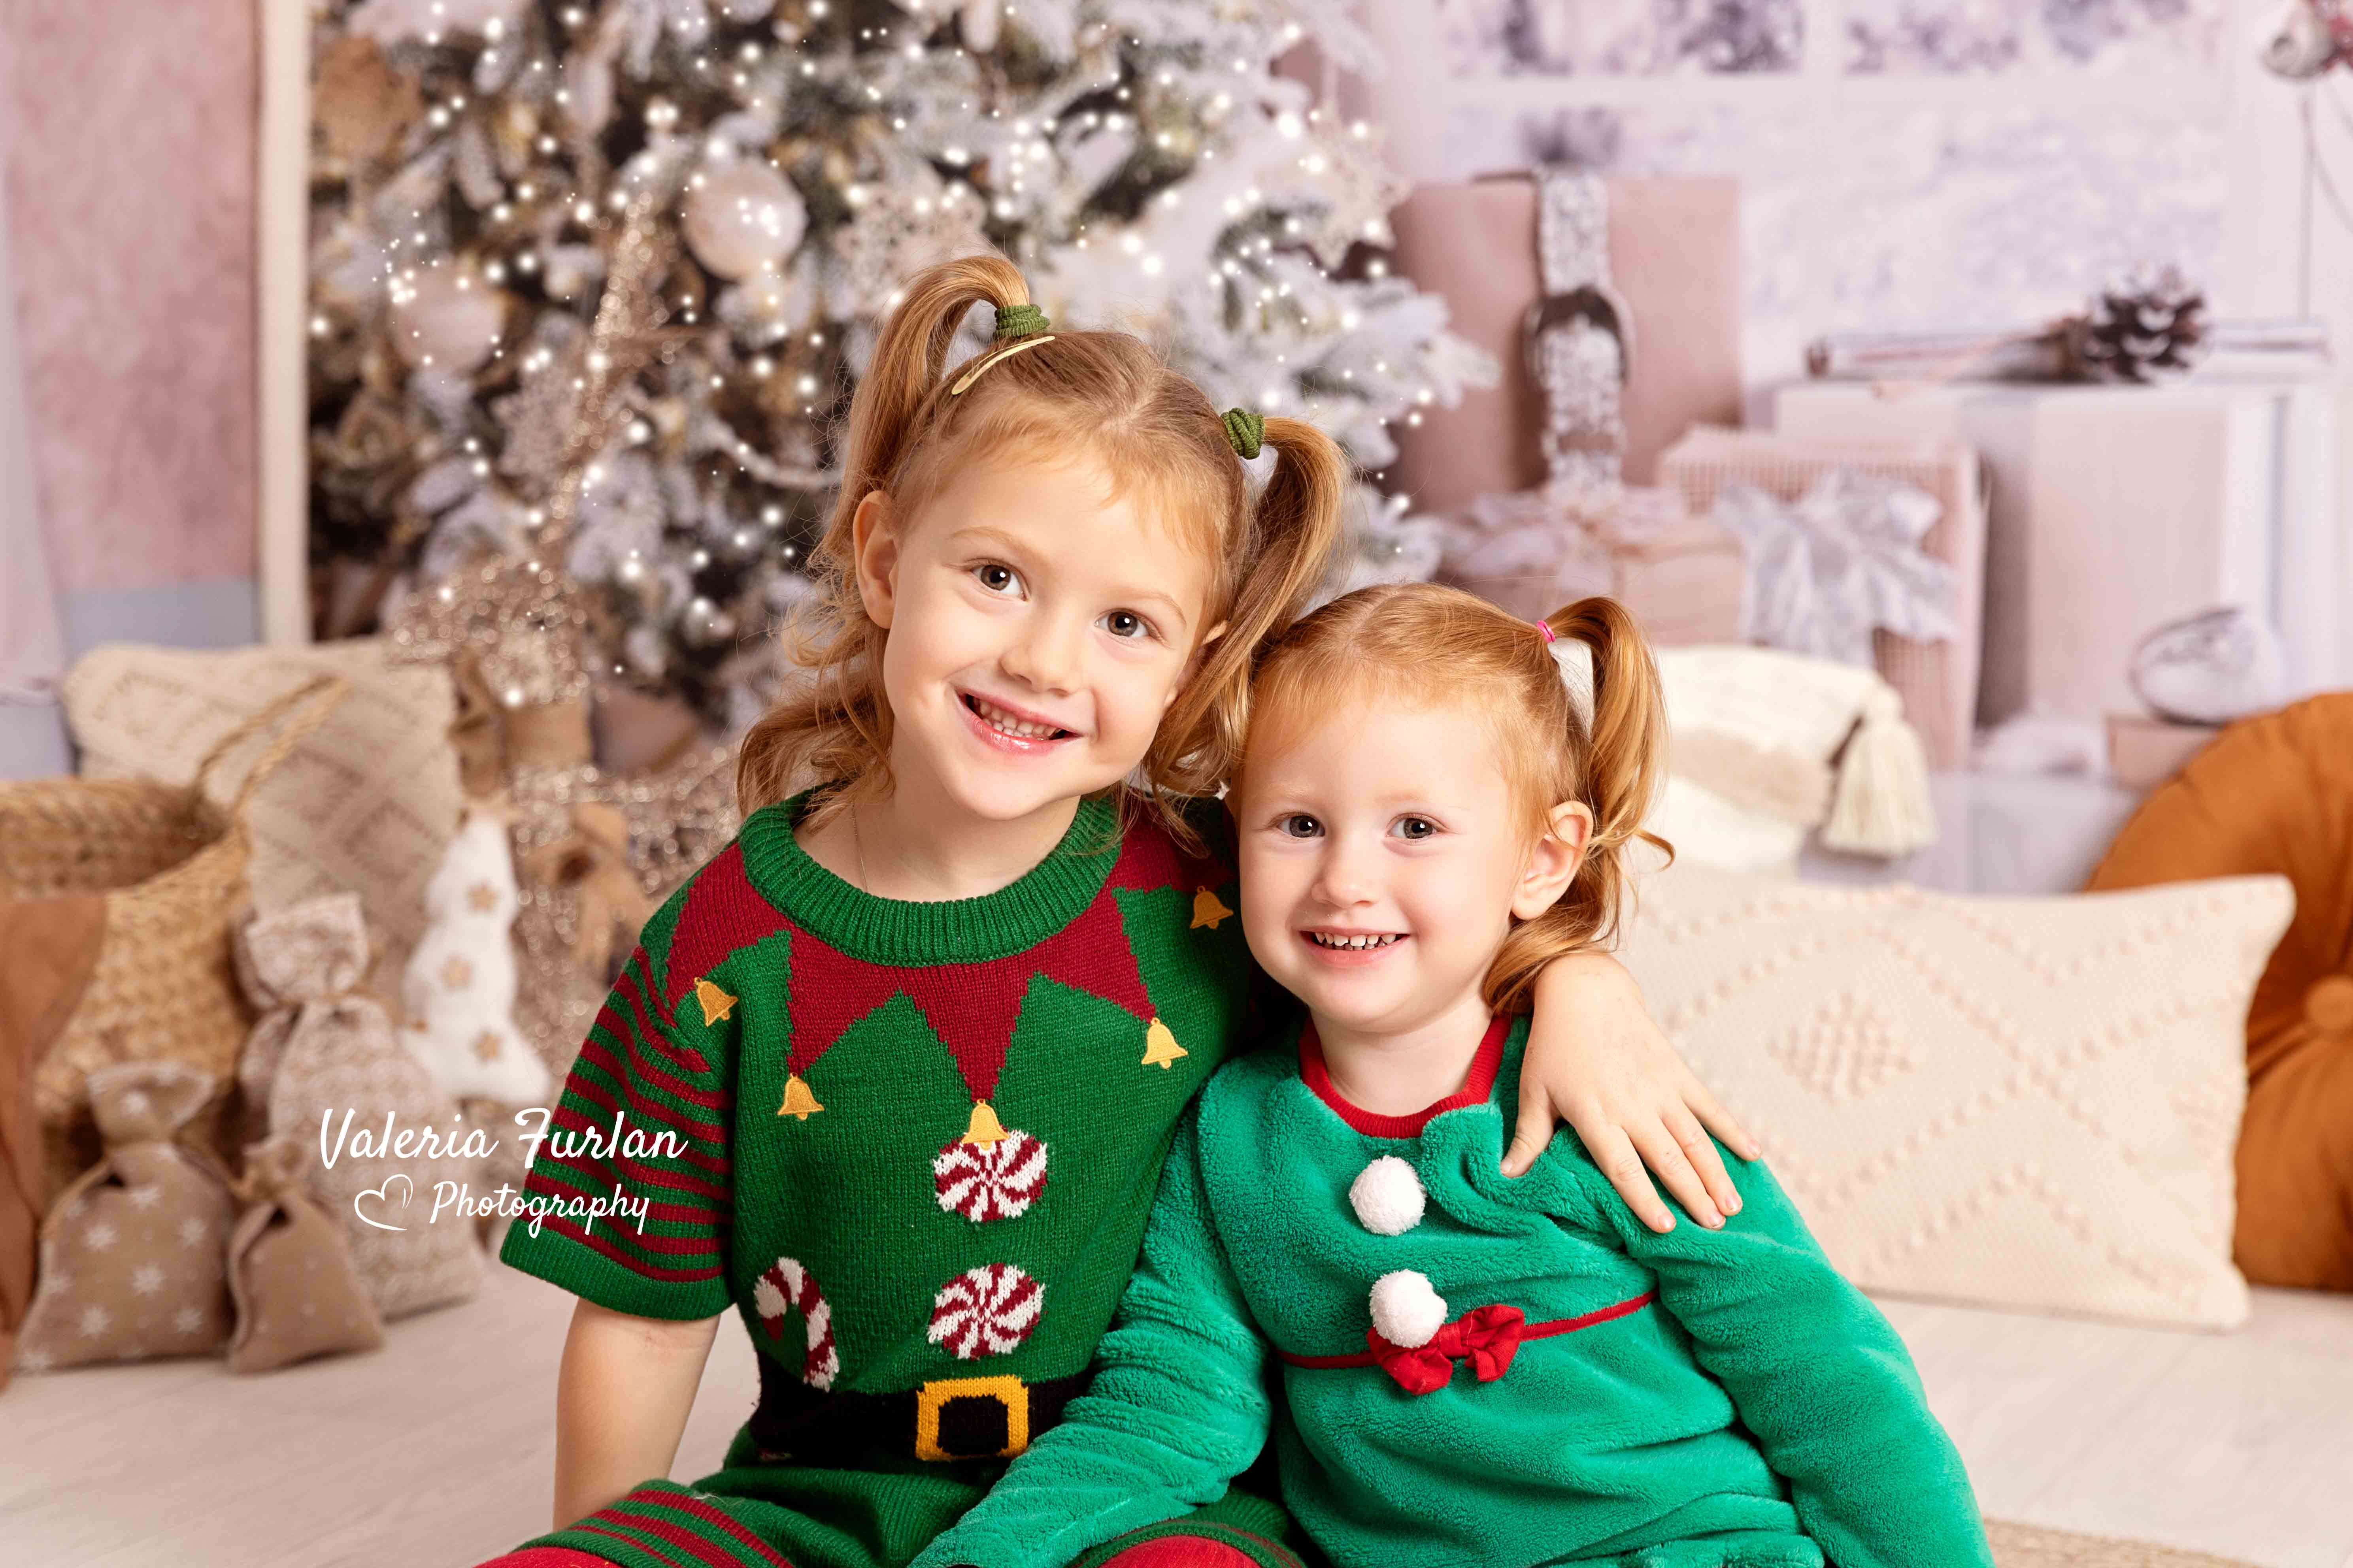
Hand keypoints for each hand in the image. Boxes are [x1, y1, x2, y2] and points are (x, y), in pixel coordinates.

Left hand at [1509, 951, 1761, 1232]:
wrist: (1585, 991)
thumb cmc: (1553, 1046)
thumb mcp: (1534, 1090)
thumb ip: (1527, 1137)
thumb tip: (1505, 1176)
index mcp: (1595, 1114)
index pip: (1622, 1166)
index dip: (1643, 1198)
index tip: (1664, 1227)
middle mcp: (1632, 1105)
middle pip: (1667, 1158)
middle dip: (1692, 1195)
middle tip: (1713, 1227)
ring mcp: (1660, 1088)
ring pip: (1694, 1138)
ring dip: (1716, 1173)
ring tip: (1733, 1207)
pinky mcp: (1678, 1072)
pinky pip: (1710, 1106)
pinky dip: (1732, 1129)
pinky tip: (1753, 1154)